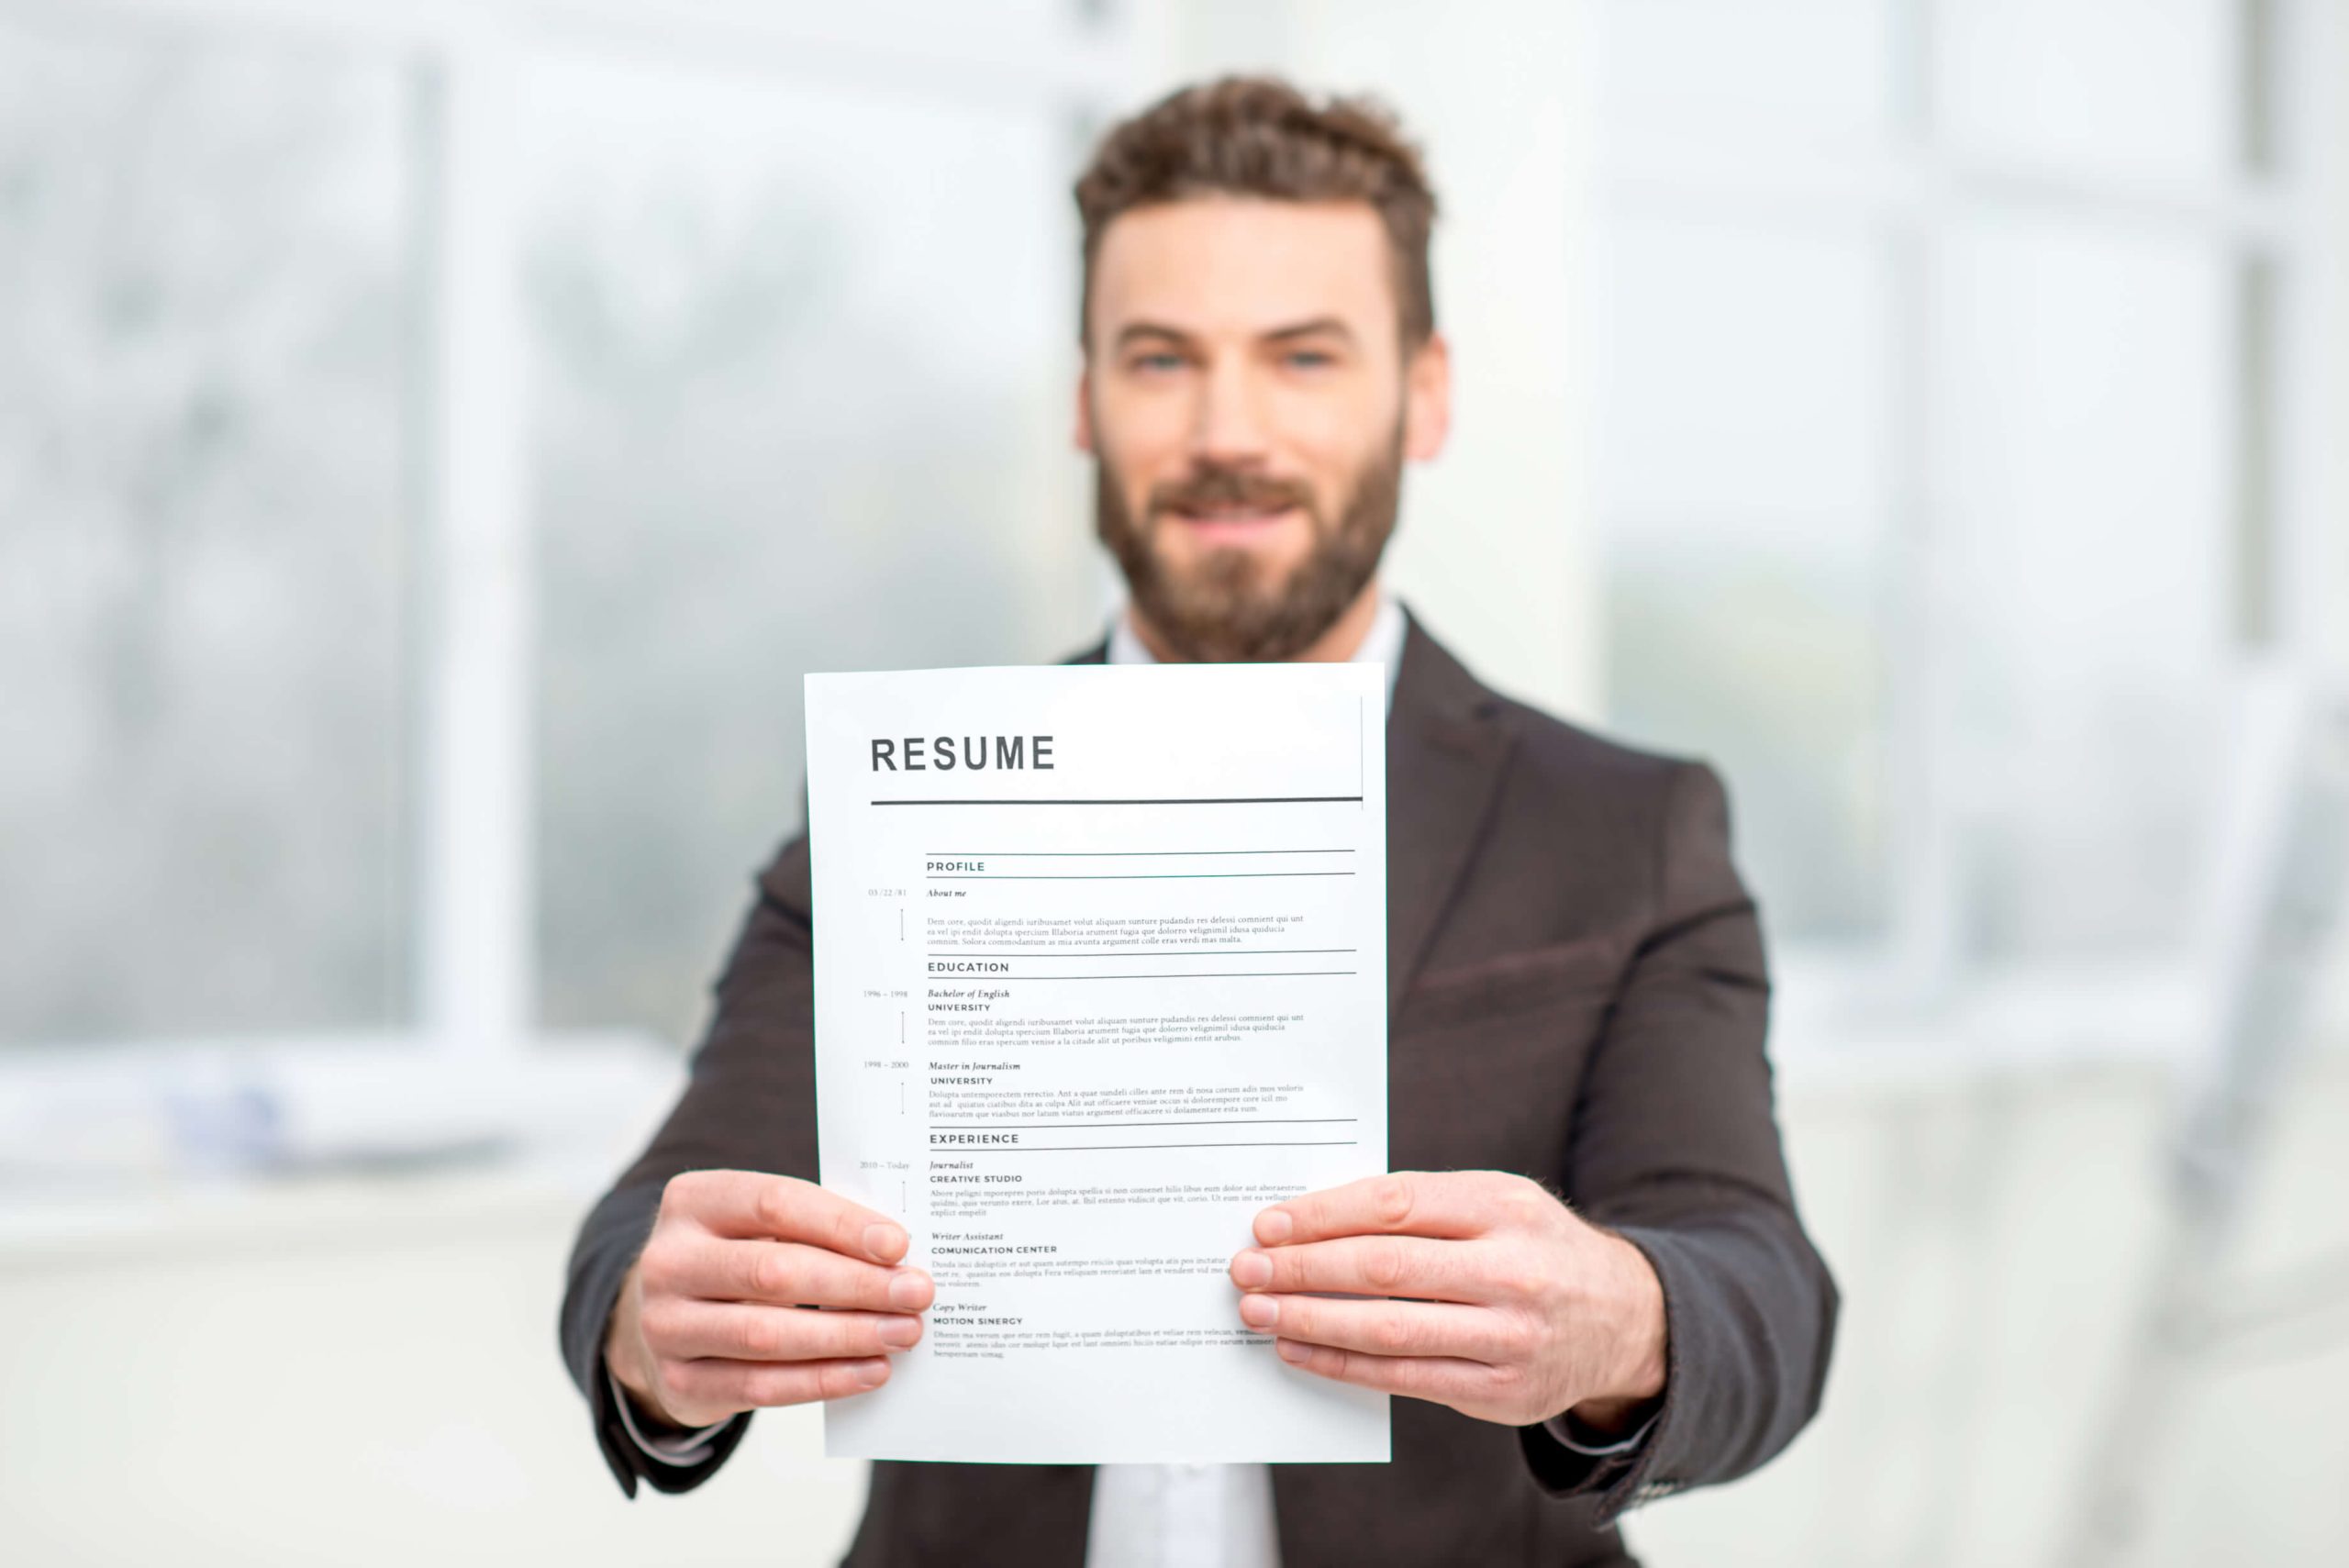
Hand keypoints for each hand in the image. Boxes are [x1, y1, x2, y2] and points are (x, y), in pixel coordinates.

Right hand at [606, 1170, 933, 1428]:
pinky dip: (824, 1380)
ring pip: (767, 1334)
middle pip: (774, 1271)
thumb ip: (815, 1230)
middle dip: (856, 1284)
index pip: (775, 1203)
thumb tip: (898, 1256)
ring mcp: (665, 1325)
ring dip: (847, 1336)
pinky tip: (870, 1370)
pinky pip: (761, 1387)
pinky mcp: (678, 1381)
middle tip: (916, 1294)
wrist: (669, 1322)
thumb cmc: (739, 1260)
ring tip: (902, 1333)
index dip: (840, 1224)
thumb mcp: (758, 1227)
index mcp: (694, 1201)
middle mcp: (668, 1260)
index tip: (898, 1245)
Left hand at [1227, 1170, 1665, 1429]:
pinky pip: (1404, 1378)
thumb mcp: (1495, 1202)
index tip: (1268, 1225)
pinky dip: (1341, 1364)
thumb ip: (1418, 1206)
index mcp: (1503, 1206)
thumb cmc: (1533, 1247)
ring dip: (1311, 1320)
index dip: (1323, 1216)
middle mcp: (1513, 1270)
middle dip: (1303, 1269)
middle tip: (1246, 1269)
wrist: (1624, 1318)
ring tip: (1259, 1311)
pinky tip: (1299, 1348)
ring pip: (1389, 1330)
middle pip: (1385, 1268)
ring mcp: (1510, 1337)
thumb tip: (1310, 1220)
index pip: (1394, 1205)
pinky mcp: (1502, 1392)